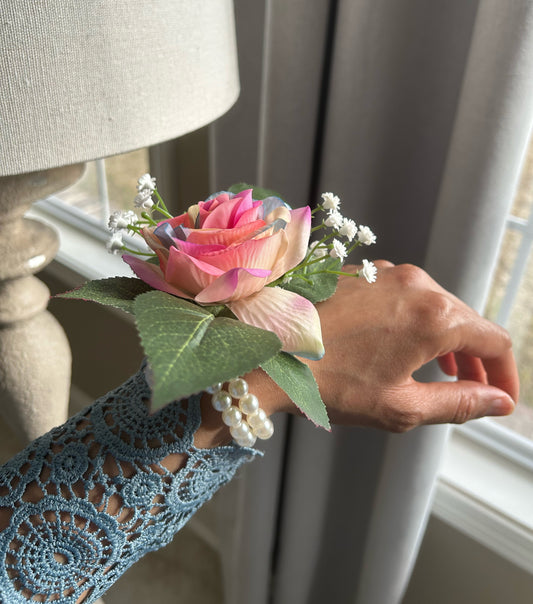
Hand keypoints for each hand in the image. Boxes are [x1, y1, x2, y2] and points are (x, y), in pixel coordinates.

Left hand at [295, 262, 517, 431]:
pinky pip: (402, 296)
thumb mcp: (402, 406)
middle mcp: (415, 284)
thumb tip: (499, 402)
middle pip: (466, 320)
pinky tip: (399, 345)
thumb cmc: (328, 383)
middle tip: (473, 389)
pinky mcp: (361, 272)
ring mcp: (385, 273)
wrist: (267, 353)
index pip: (495, 341)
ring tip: (441, 370)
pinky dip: (412, 321)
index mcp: (433, 316)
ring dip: (445, 339)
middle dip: (475, 358)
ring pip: (434, 306)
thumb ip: (459, 403)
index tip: (501, 395)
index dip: (505, 373)